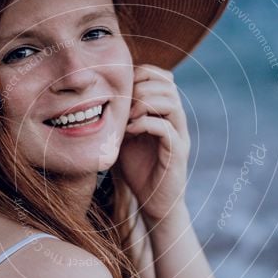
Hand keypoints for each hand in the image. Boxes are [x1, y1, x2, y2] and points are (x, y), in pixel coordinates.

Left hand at [118, 64, 190, 221]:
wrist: (154, 203)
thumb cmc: (138, 170)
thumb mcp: (124, 136)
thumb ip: (119, 116)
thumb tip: (99, 96)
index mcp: (165, 112)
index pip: (162, 77)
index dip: (142, 74)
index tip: (120, 88)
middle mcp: (176, 120)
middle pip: (168, 84)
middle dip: (141, 87)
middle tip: (123, 102)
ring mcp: (179, 135)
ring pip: (171, 102)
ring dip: (144, 103)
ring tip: (126, 116)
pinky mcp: (177, 153)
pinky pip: (166, 129)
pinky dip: (146, 124)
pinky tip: (130, 131)